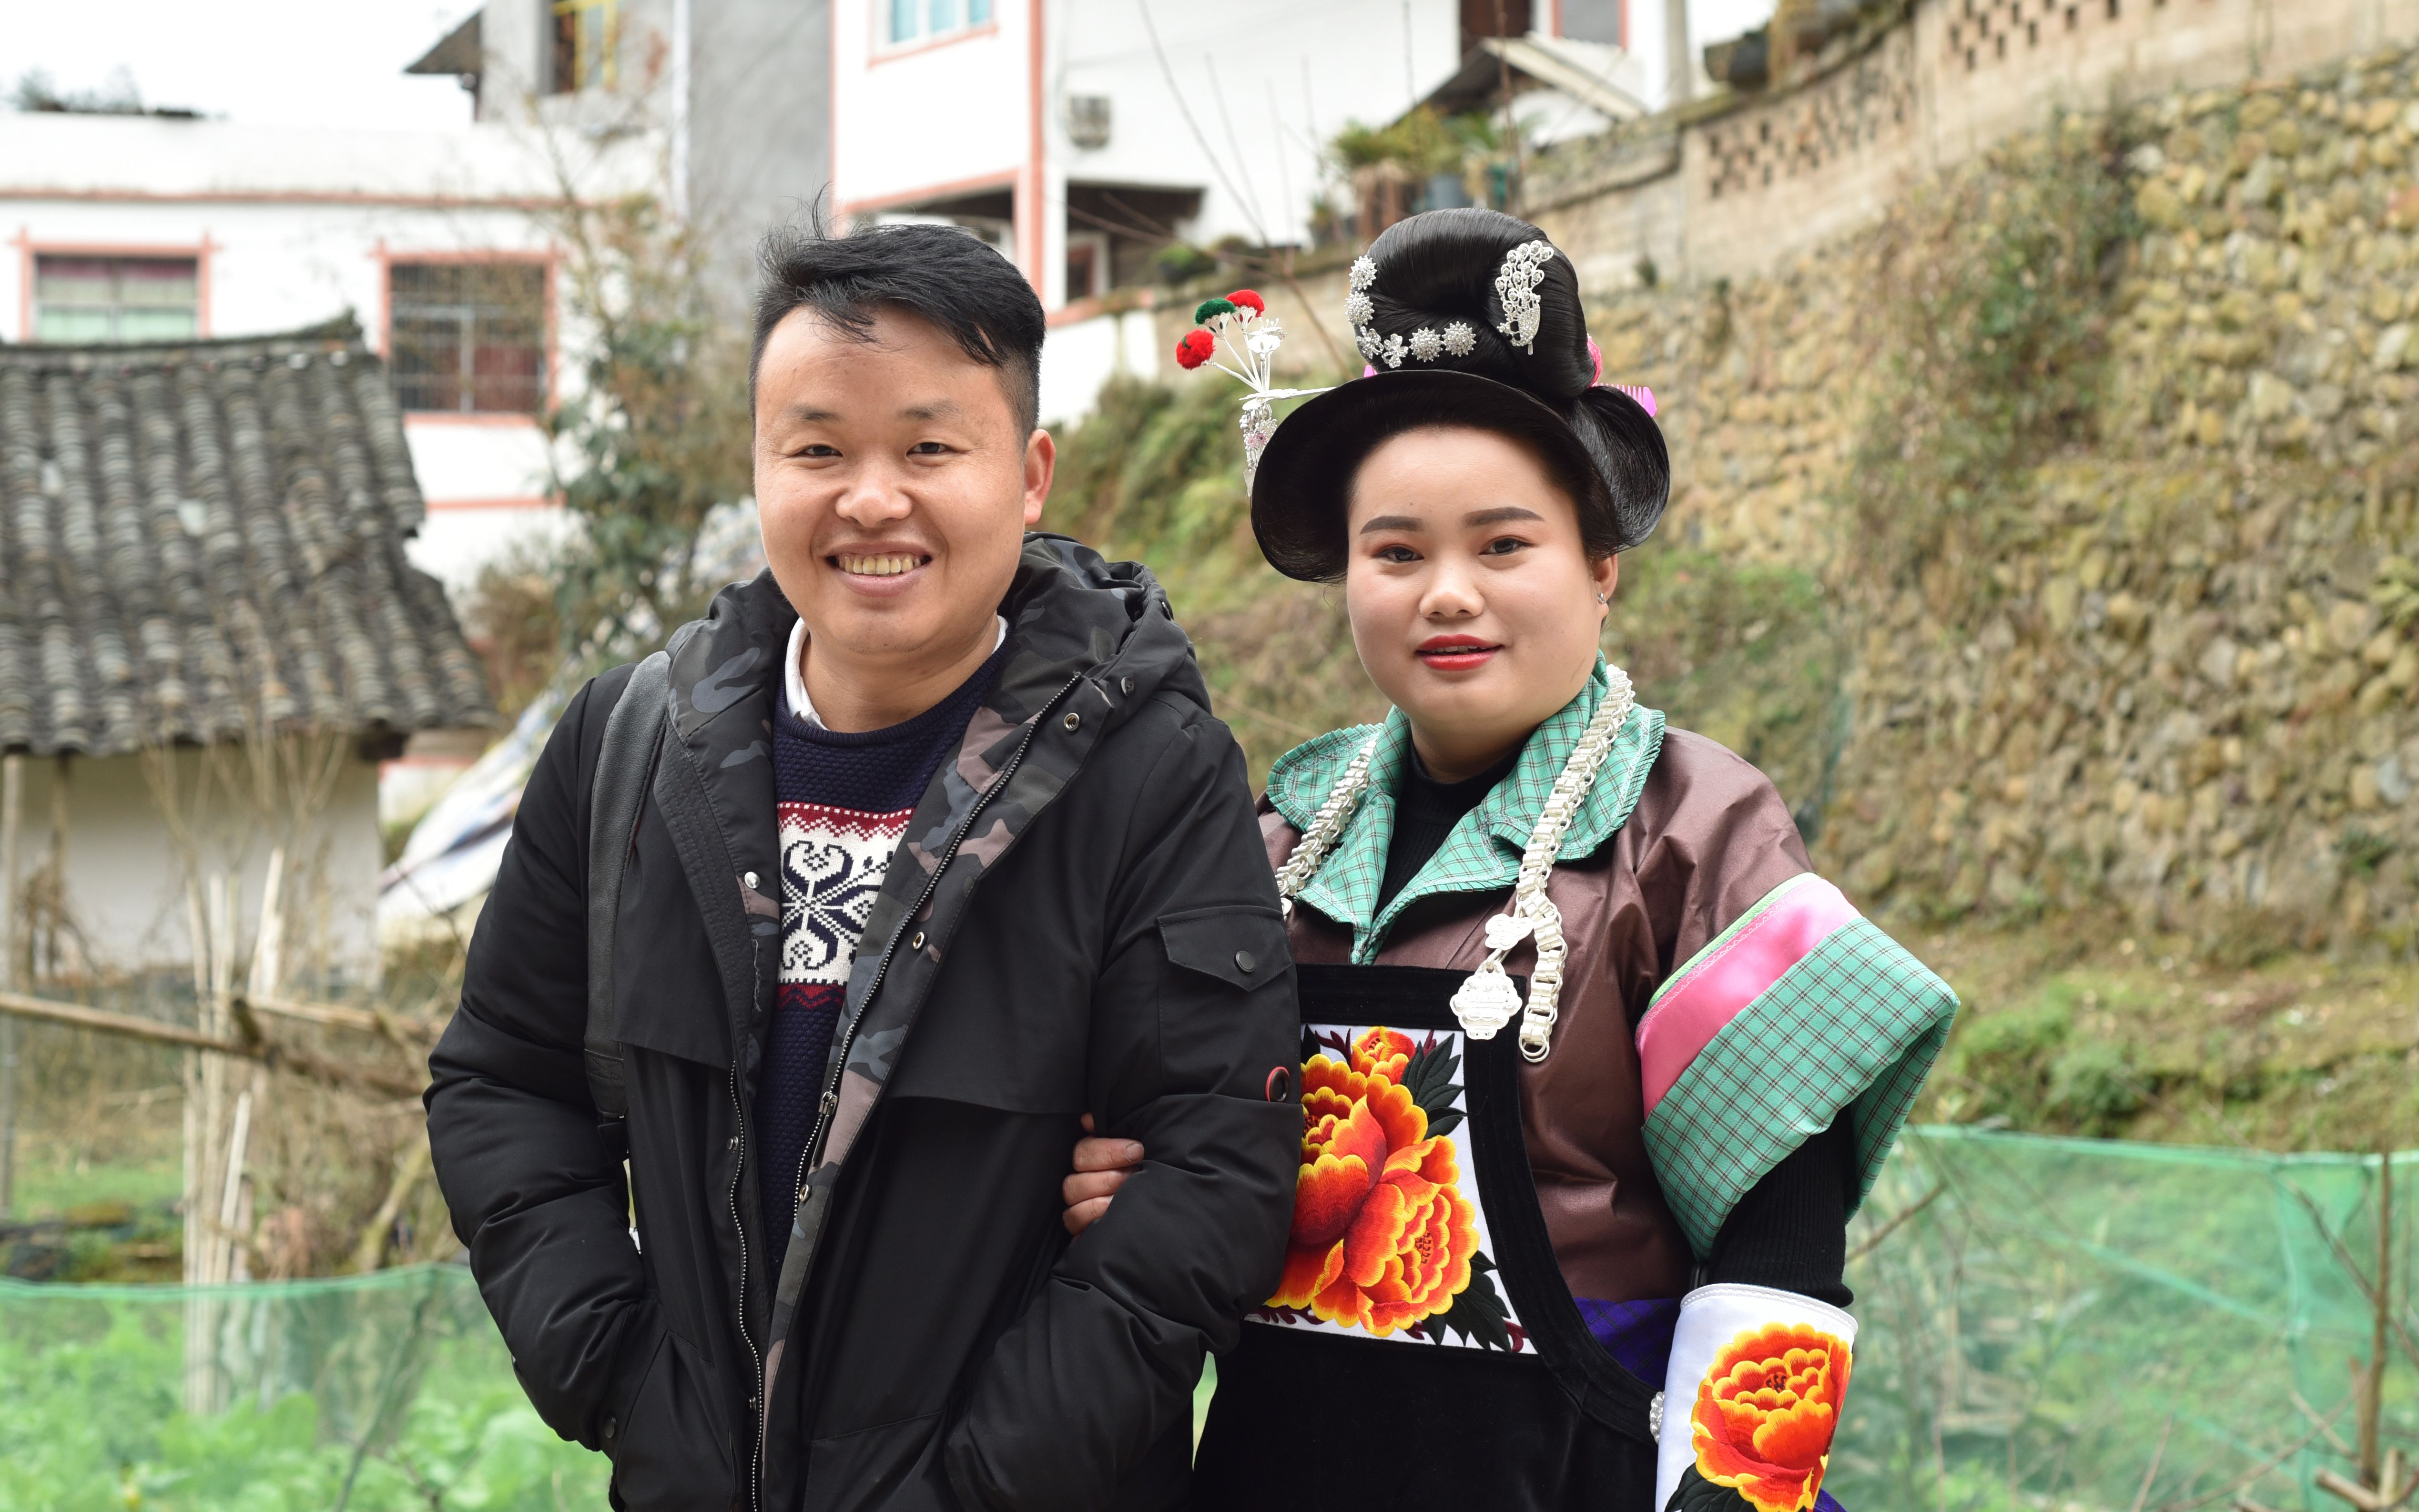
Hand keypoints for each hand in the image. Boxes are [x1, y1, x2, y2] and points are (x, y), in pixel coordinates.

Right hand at [1062, 1113, 1144, 1235]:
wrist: (1164, 1208)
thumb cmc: (1145, 1173)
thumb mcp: (1137, 1151)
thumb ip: (1117, 1131)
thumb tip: (1088, 1119)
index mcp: (1089, 1161)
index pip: (1082, 1152)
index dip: (1107, 1151)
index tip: (1137, 1151)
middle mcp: (1079, 1185)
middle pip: (1074, 1182)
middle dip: (1107, 1179)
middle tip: (1131, 1177)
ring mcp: (1079, 1211)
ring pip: (1073, 1209)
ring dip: (1101, 1204)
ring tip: (1125, 1200)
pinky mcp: (1083, 1234)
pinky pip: (1077, 1233)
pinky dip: (1093, 1226)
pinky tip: (1111, 1219)